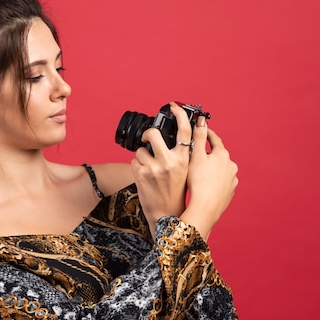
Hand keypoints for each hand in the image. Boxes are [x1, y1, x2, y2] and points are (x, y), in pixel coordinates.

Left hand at [131, 102, 193, 236]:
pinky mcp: (142, 174)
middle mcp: (170, 162)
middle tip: (147, 137)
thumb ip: (179, 153)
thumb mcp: (185, 170)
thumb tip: (168, 137)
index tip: (173, 106)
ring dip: (142, 156)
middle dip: (147, 134)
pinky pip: (134, 161)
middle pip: (153, 133)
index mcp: (184, 159)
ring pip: (141, 149)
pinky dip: (137, 166)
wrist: (167, 213)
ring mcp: (155, 168)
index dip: (179, 114)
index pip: (184, 131)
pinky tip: (145, 177)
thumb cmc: (176, 191)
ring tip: (150, 168)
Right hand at [181, 117, 237, 239]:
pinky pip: (221, 182)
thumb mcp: (195, 156)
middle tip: (194, 155)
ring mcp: (232, 179)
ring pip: (220, 169)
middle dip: (207, 153)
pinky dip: (214, 180)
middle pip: (217, 154)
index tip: (200, 131)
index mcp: (222, 154)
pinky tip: (204, 184)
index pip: (214, 139)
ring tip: (198, 172)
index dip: (206, 134)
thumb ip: (198, 136)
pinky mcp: (230, 191)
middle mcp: (230, 165)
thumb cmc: (199, 182)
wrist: (206, 207)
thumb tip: (201, 120)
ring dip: (212, 167)